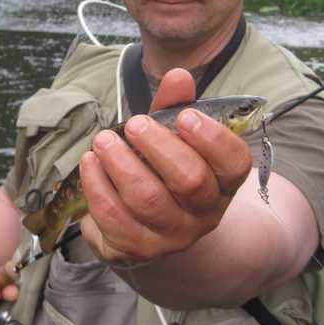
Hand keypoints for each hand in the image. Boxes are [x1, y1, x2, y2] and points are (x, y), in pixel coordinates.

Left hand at [79, 68, 251, 265]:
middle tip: (133, 124)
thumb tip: (178, 76)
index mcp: (222, 182)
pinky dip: (97, 186)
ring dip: (121, 163)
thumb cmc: (163, 171)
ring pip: (147, 199)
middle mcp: (204, 214)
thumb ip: (175, 107)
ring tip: (103, 140)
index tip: (184, 115)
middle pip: (190, 180)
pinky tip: (89, 163)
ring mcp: (171, 236)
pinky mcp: (135, 249)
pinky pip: (114, 217)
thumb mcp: (172, 138)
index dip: (212, 138)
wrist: (148, 229)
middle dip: (158, 146)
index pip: (234, 162)